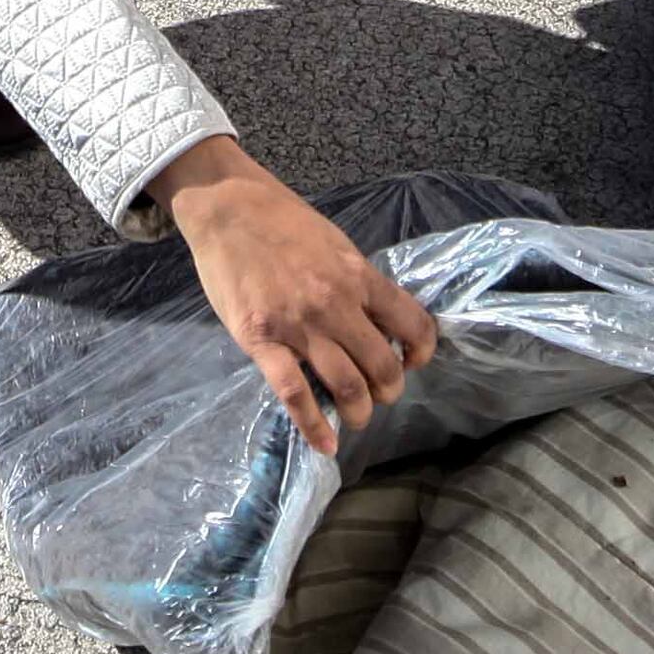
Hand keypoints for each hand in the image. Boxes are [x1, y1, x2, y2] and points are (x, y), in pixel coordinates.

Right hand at [152, 137, 439, 454]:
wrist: (230, 208)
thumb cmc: (285, 223)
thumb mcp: (337, 244)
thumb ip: (360, 283)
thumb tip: (382, 318)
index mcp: (360, 276)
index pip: (414, 324)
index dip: (422, 351)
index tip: (414, 361)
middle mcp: (337, 304)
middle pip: (383, 365)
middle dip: (389, 390)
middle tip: (381, 395)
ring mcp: (298, 325)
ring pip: (346, 385)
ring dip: (359, 410)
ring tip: (357, 416)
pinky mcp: (261, 341)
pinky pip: (295, 394)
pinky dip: (314, 426)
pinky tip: (325, 444)